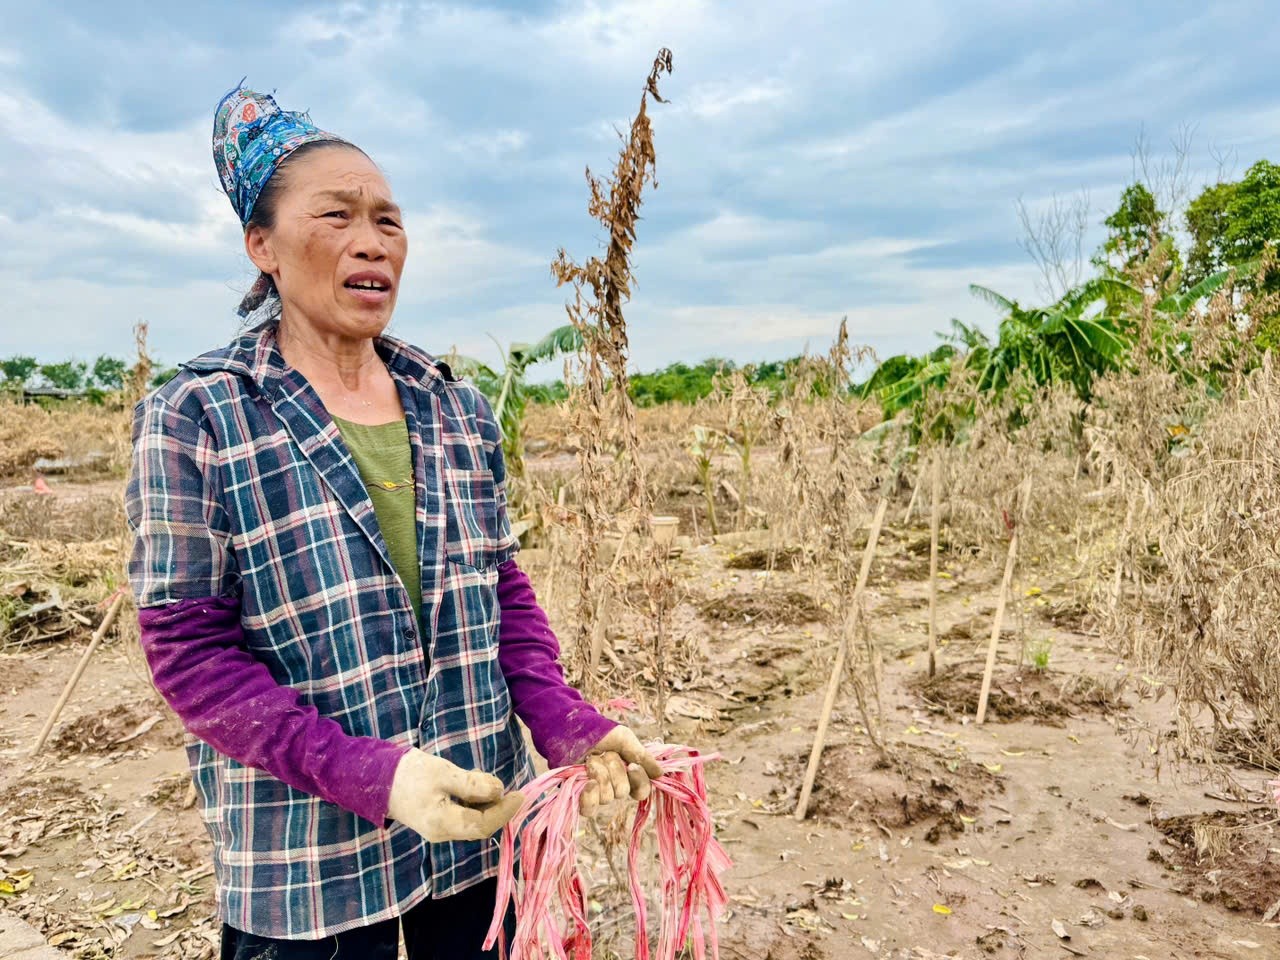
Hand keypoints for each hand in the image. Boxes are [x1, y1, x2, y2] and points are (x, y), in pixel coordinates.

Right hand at [386, 749, 523, 841]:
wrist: (376, 778)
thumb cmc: (409, 773)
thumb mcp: (444, 774)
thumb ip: (472, 785)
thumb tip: (499, 791)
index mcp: (444, 824)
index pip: (483, 825)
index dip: (504, 811)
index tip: (520, 794)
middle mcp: (443, 832)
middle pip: (480, 825)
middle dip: (497, 808)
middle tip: (506, 787)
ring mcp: (440, 828)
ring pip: (473, 820)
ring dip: (486, 803)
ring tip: (487, 781)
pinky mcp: (438, 819)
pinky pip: (463, 815)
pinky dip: (474, 802)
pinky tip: (473, 784)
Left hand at [579, 726, 662, 816]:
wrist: (571, 728)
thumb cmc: (600, 732)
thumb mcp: (625, 740)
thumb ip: (642, 756)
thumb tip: (660, 774)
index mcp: (627, 774)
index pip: (641, 790)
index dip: (639, 781)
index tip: (632, 766)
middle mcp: (613, 786)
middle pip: (622, 791)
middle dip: (613, 769)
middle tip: (604, 755)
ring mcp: (596, 792)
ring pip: (607, 797)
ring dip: (599, 773)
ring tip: (590, 760)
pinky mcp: (579, 795)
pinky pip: (589, 809)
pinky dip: (589, 796)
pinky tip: (587, 782)